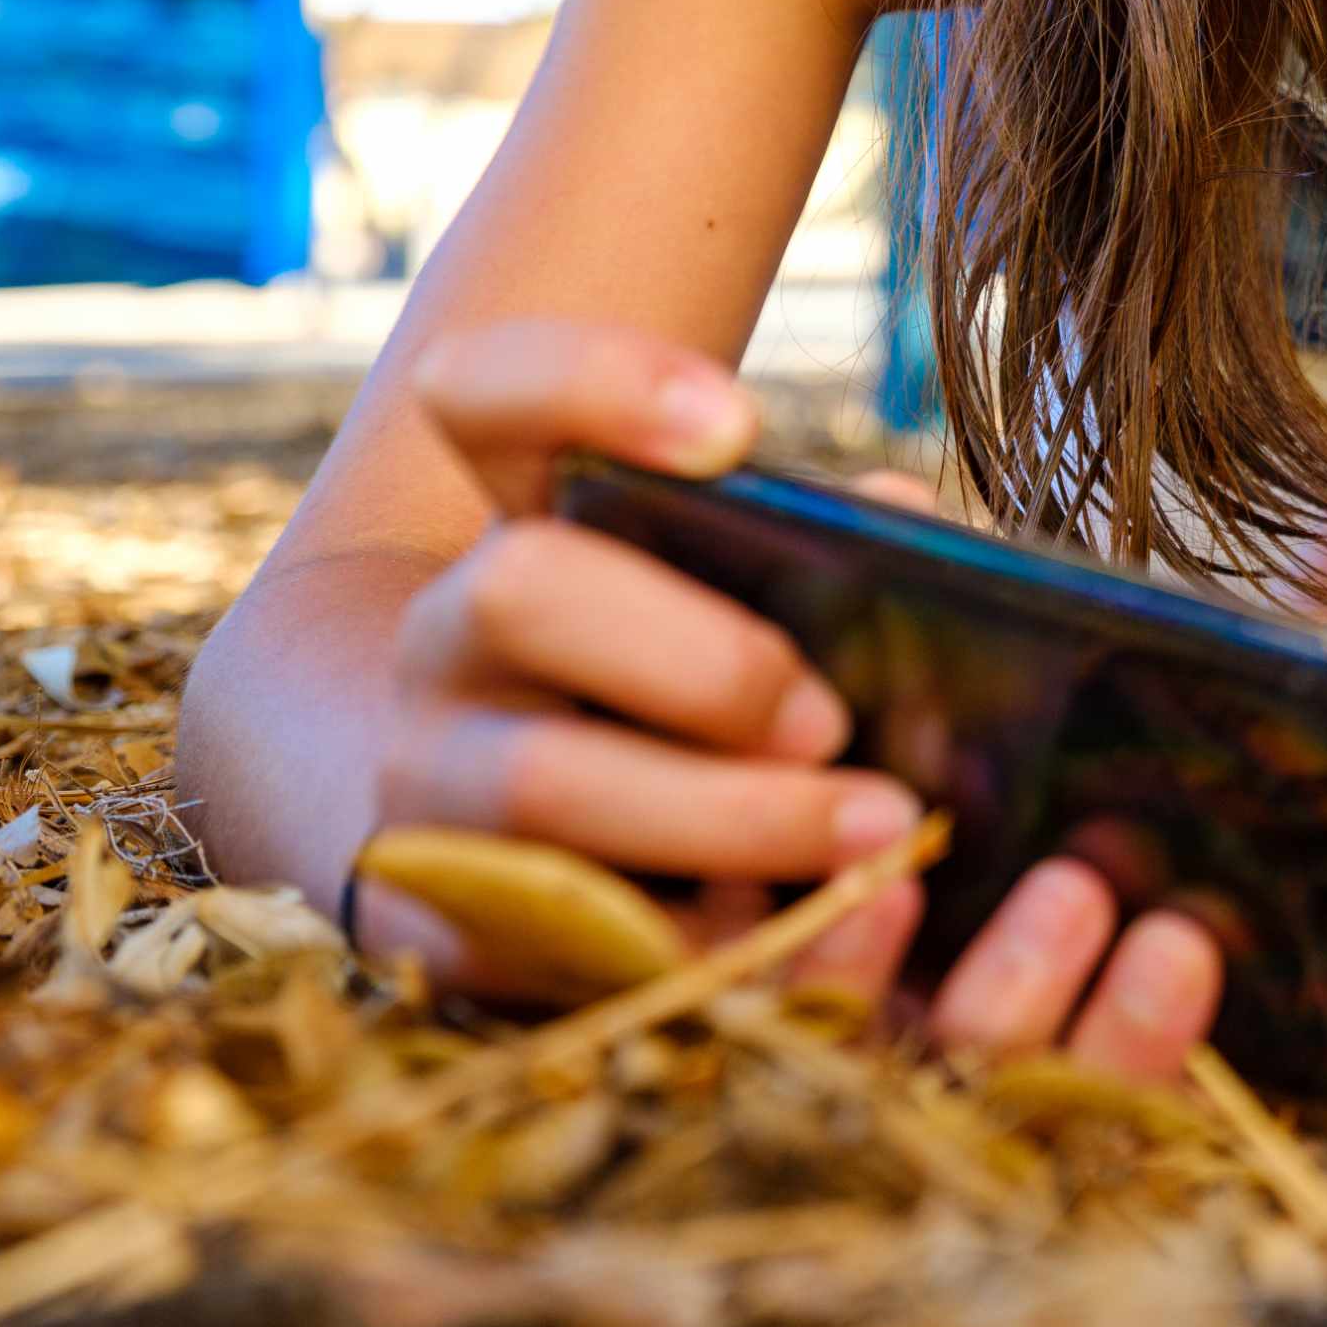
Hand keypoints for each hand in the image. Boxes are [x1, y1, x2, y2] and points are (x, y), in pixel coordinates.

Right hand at [371, 320, 1224, 1079]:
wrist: (510, 851)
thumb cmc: (685, 695)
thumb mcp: (743, 602)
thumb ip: (824, 550)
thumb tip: (903, 526)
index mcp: (523, 519)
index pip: (491, 391)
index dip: (597, 386)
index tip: (738, 428)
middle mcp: (446, 634)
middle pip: (520, 586)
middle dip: (698, 655)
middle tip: (829, 717)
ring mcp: (423, 777)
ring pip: (539, 784)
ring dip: (725, 814)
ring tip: (876, 829)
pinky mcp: (437, 921)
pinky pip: (549, 937)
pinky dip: (688, 941)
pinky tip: (787, 934)